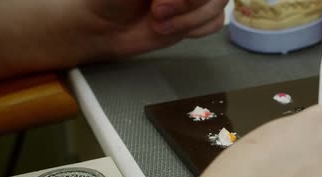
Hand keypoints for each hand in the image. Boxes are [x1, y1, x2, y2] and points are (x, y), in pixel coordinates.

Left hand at [79, 0, 227, 56]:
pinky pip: (216, 21)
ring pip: (219, 3)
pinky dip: (195, 29)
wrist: (103, 26)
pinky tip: (170, 27)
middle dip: (188, 4)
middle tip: (156, 12)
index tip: (158, 1)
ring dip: (188, 19)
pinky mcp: (198, 14)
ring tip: (158, 24)